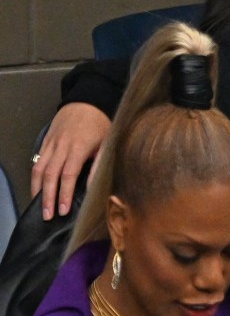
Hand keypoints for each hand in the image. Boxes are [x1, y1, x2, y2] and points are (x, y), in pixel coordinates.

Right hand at [30, 102, 110, 219]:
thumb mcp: (107, 142)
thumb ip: (99, 165)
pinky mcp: (46, 141)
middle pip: (50, 176)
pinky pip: (37, 161)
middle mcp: (61, 146)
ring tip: (39, 206)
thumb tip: (93, 187)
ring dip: (38, 189)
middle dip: (47, 197)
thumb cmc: (102, 123)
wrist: (88, 99)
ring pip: (39, 169)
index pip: (67, 176)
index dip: (64, 194)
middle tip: (47, 215)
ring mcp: (51, 143)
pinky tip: (37, 187)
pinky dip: (35, 176)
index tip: (63, 210)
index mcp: (78, 148)